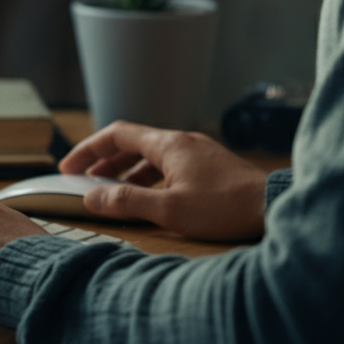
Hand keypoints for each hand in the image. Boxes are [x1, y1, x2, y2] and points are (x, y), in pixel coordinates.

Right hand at [59, 122, 268, 239]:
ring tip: (111, 190)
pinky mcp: (211, 166)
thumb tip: (90, 196)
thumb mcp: (168, 210)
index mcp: (168, 144)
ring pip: (152, 154)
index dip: (89, 149)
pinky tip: (150, 196)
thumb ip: (126, 201)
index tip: (69, 167)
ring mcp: (199, 151)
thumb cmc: (223, 208)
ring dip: (127, 170)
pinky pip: (170, 163)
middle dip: (104, 160)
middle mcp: (182, 140)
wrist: (274, 207)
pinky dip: (150, 175)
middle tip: (83, 179)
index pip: (117, 134)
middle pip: (133, 142)